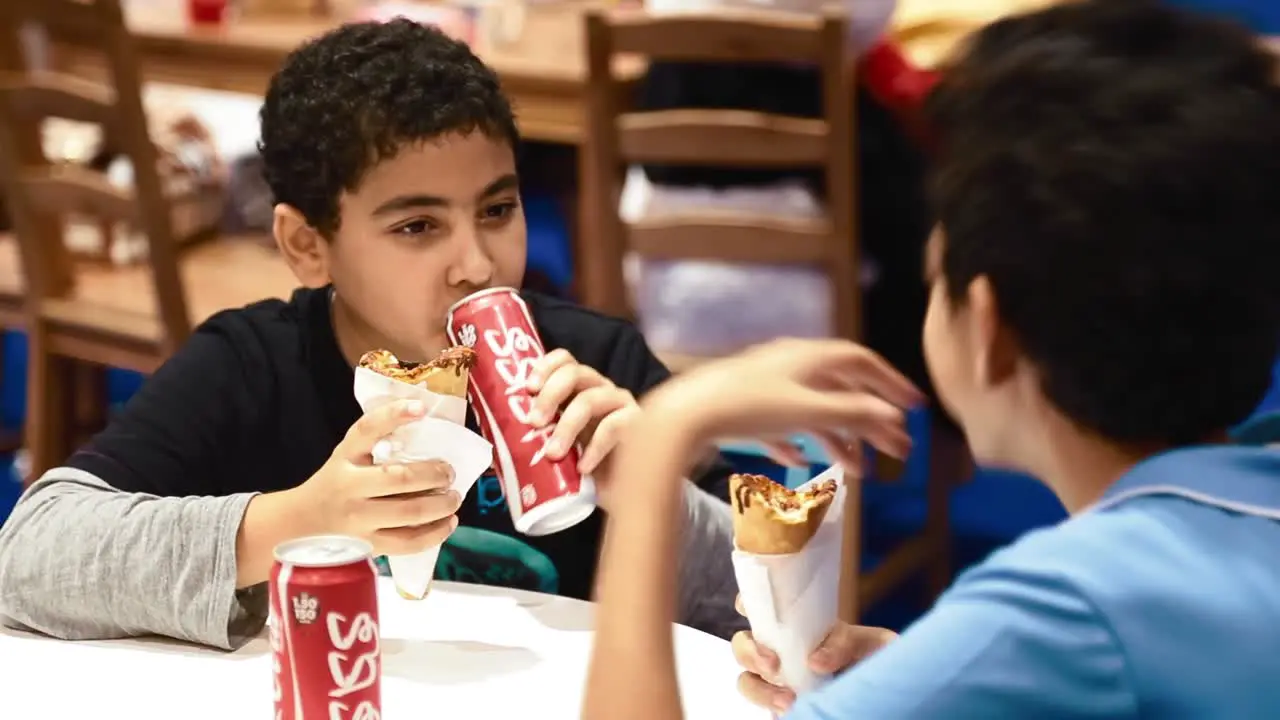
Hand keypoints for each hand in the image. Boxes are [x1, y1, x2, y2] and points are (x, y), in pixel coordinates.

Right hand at [292, 399, 462, 555]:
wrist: (301, 522)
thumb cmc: (336, 482)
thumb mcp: (348, 454)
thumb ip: (377, 439)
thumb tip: (423, 417)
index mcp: (345, 457)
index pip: (367, 429)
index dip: (395, 415)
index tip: (421, 408)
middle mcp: (350, 488)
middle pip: (401, 478)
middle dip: (435, 474)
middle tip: (450, 472)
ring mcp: (359, 520)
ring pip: (410, 512)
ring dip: (442, 504)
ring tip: (454, 497)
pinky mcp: (369, 546)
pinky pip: (409, 542)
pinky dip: (436, 533)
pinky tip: (448, 522)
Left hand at [526, 349, 638, 482]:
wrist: (619, 489)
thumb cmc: (582, 464)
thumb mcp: (556, 442)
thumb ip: (539, 432)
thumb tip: (503, 434)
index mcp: (578, 387)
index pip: (564, 360)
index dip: (545, 367)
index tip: (528, 388)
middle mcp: (600, 387)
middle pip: (575, 373)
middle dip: (550, 394)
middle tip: (534, 422)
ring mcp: (619, 402)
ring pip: (590, 400)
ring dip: (567, 426)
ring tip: (552, 453)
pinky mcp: (637, 422)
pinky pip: (613, 426)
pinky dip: (594, 448)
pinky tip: (582, 466)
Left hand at [643, 339, 922, 467]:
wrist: (684, 415)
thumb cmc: (746, 407)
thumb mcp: (807, 410)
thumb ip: (852, 413)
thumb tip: (894, 417)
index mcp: (808, 357)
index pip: (861, 361)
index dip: (890, 383)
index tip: (914, 407)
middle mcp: (790, 365)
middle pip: (841, 389)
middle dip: (870, 420)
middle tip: (895, 450)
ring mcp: (766, 386)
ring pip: (814, 410)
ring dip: (839, 438)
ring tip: (856, 470)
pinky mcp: (744, 409)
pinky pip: (782, 424)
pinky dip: (798, 441)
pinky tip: (800, 463)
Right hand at [731, 596, 897, 712]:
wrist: (885, 687)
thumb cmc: (876, 657)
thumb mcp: (869, 643)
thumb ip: (847, 642)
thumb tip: (815, 660)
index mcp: (796, 623)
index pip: (759, 606)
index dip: (746, 603)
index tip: (746, 607)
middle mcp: (779, 649)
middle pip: (742, 644)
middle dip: (750, 652)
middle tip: (772, 665)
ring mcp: (778, 679)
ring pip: (747, 679)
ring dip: (759, 688)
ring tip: (787, 701)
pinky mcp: (781, 703)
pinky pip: (762, 705)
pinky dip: (767, 706)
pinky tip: (787, 710)